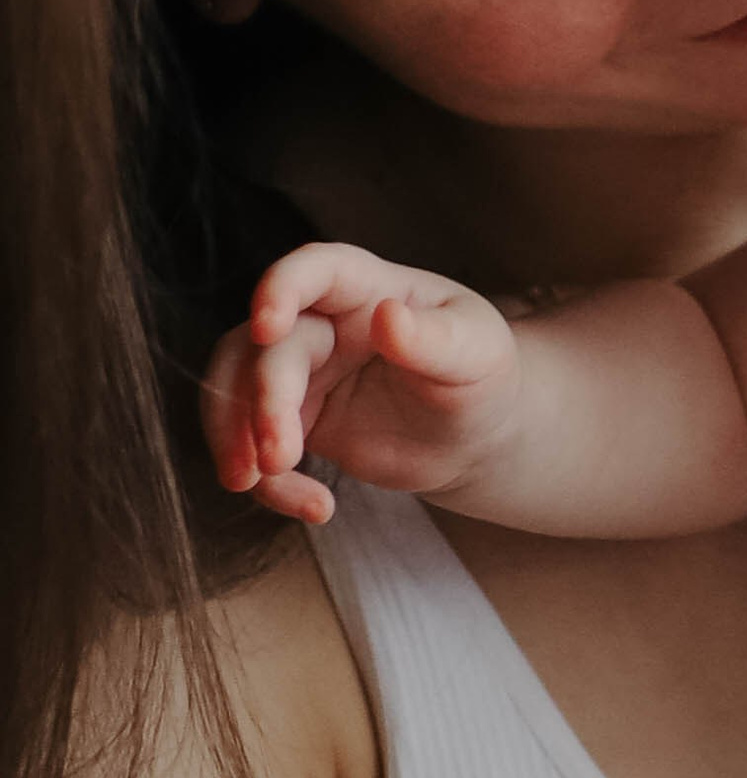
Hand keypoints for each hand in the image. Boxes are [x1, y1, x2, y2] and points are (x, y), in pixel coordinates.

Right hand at [200, 240, 521, 522]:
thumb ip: (435, 338)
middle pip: (266, 348)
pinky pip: (253, 446)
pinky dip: (269, 483)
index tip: (267, 325)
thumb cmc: (481, 378)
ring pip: (236, 391)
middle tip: (279, 458)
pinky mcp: (292, 421)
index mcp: (369, 288)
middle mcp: (325, 323)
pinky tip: (316, 509)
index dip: (282, 287)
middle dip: (263, 402)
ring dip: (236, 438)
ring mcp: (303, 372)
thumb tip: (388, 317)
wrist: (474, 437)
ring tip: (262, 483)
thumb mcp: (476, 354)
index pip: (316, 269)